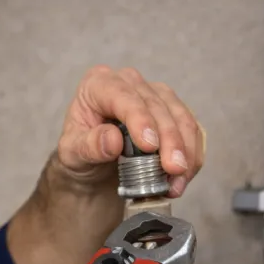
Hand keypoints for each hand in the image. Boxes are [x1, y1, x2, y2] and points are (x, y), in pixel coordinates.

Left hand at [54, 66, 204, 197]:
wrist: (93, 169)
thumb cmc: (80, 155)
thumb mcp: (72, 154)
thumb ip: (88, 146)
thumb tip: (112, 139)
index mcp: (99, 85)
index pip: (122, 96)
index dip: (139, 118)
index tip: (150, 145)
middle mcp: (129, 83)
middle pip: (157, 106)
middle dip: (169, 140)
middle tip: (173, 169)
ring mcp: (155, 96)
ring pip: (180, 116)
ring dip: (185, 150)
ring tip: (178, 180)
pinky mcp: (173, 113)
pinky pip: (191, 130)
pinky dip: (192, 155)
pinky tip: (184, 177)